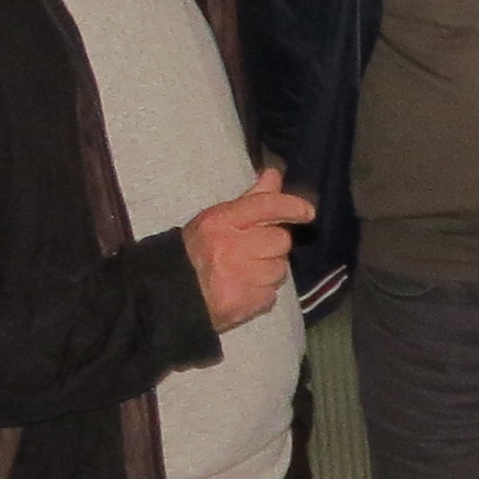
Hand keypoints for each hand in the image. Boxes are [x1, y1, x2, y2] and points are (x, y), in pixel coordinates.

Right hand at [183, 166, 312, 331]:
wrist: (170, 295)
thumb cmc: (196, 251)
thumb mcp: (217, 220)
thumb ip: (251, 199)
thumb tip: (275, 174)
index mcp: (221, 221)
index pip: (266, 206)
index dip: (291, 206)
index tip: (308, 212)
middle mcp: (230, 247)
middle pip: (280, 240)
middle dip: (273, 246)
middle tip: (253, 251)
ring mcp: (238, 277)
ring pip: (280, 270)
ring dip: (269, 272)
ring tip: (246, 273)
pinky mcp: (244, 304)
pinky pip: (271, 295)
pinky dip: (262, 294)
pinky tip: (243, 291)